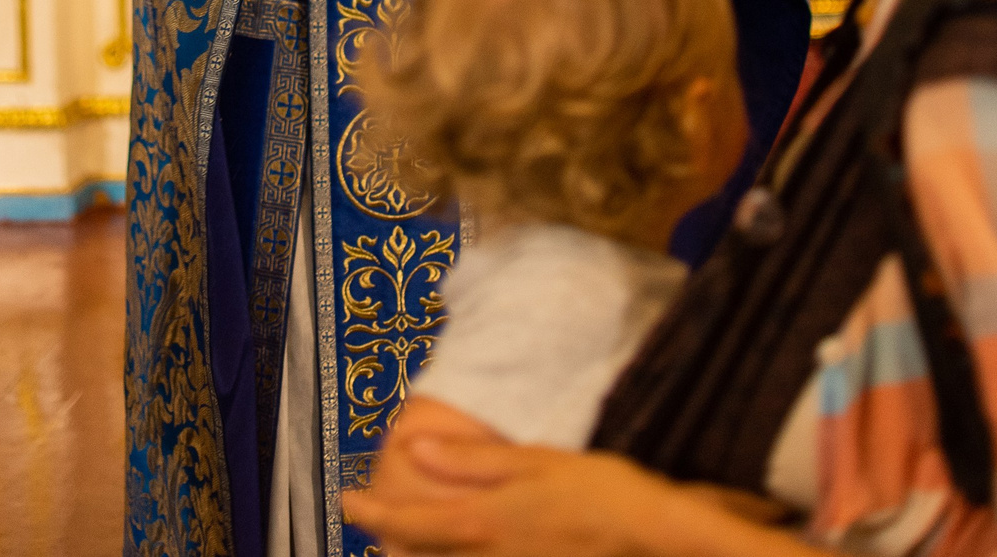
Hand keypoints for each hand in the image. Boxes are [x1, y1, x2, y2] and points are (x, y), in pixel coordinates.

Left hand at [343, 434, 809, 556]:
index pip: (411, 524)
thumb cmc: (599, 491)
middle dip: (392, 544)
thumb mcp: (534, 463)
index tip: (344, 501)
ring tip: (405, 542)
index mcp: (485, 522)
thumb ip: (472, 461)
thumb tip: (415, 449)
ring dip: (422, 554)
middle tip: (373, 527)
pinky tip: (468, 545)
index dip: (372, 515)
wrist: (652, 536)